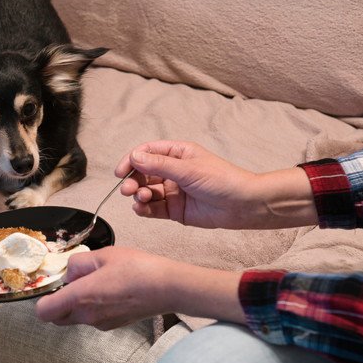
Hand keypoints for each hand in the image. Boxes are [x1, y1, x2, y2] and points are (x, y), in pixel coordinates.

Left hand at [35, 246, 243, 329]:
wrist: (169, 288)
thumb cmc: (138, 268)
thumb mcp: (104, 254)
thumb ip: (79, 263)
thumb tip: (70, 273)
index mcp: (81, 297)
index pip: (44, 312)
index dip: (44, 299)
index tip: (54, 286)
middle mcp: (87, 316)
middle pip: (57, 317)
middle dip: (59, 302)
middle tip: (77, 282)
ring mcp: (100, 324)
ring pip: (75, 317)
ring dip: (78, 303)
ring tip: (100, 282)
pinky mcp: (112, 326)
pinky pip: (92, 318)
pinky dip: (94, 307)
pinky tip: (112, 291)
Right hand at [115, 140, 317, 228]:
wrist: (242, 205)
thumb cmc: (221, 180)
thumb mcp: (188, 169)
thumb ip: (159, 165)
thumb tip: (134, 157)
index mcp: (177, 154)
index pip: (147, 153)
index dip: (131, 160)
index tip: (121, 171)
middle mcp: (172, 171)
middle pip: (143, 173)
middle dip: (133, 180)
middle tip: (128, 189)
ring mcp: (172, 191)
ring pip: (146, 192)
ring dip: (138, 195)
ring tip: (141, 198)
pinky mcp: (174, 210)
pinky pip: (153, 208)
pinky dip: (144, 209)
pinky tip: (141, 209)